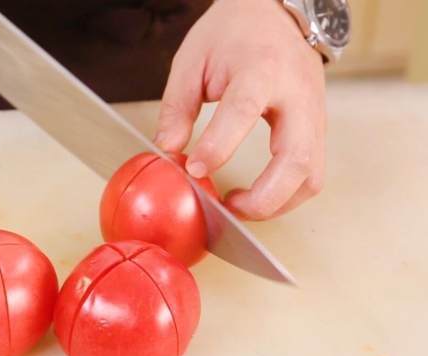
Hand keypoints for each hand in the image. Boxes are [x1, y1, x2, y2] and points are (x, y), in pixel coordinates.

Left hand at [155, 0, 325, 220]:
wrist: (274, 13)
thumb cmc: (232, 33)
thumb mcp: (192, 60)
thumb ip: (177, 107)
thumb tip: (168, 150)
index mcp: (262, 69)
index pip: (244, 111)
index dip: (219, 145)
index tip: (195, 169)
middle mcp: (297, 94)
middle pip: (296, 158)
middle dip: (262, 197)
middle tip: (226, 207)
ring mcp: (314, 113)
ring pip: (311, 175)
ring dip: (277, 203)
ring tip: (239, 207)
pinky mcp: (317, 129)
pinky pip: (311, 174)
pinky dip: (285, 195)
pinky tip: (257, 197)